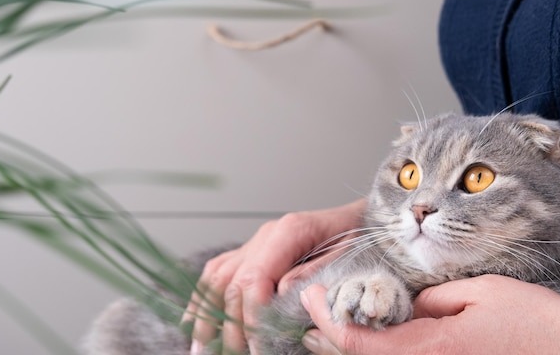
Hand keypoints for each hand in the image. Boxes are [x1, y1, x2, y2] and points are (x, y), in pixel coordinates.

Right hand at [184, 199, 365, 354]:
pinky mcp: (254, 252)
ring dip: (206, 314)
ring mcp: (257, 243)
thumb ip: (315, 273)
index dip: (251, 317)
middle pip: (233, 283)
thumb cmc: (360, 235)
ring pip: (218, 277)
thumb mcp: (348, 253)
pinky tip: (195, 320)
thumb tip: (281, 294)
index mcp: (289, 231)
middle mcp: (266, 235)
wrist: (364, 217)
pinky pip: (220, 271)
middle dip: (229, 325)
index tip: (256, 346)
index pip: (254, 279)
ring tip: (199, 348)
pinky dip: (205, 297)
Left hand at [300, 275, 559, 354]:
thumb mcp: (478, 295)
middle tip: (309, 308)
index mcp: (429, 351)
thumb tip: (400, 304)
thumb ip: (428, 300)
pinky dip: (372, 354)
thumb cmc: (536, 327)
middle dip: (324, 336)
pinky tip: (364, 341)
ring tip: (323, 325)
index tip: (310, 294)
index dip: (325, 317)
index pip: (356, 342)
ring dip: (343, 349)